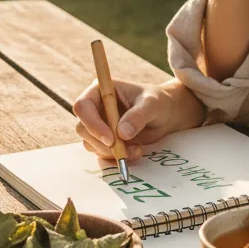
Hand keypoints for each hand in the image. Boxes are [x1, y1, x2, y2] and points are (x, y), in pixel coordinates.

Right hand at [73, 78, 205, 161]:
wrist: (166, 115)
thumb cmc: (158, 102)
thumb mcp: (152, 104)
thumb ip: (138, 116)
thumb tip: (122, 133)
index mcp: (100, 90)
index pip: (83, 106)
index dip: (92, 123)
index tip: (110, 139)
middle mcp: (95, 107)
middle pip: (83, 128)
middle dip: (102, 143)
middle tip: (123, 151)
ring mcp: (98, 125)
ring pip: (91, 144)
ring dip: (111, 152)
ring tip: (137, 150)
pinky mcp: (105, 140)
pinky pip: (102, 153)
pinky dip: (116, 157)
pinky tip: (136, 152)